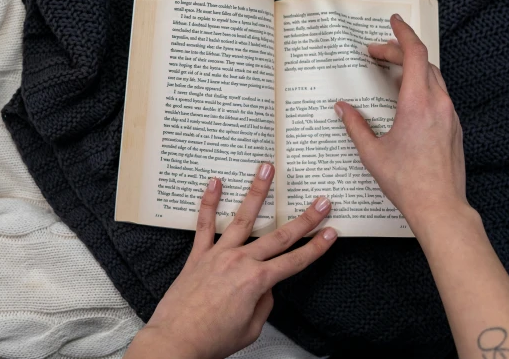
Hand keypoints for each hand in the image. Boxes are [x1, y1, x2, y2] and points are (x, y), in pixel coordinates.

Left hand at [124, 163, 336, 358]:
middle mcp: (240, 262)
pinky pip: (204, 224)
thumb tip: (264, 286)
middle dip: (304, 218)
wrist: (177, 341)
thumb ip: (262, 302)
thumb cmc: (213, 339)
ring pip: (243, 217)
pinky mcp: (198, 255)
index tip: (331, 232)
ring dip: (257, 191)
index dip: (316, 247)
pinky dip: (209, 202)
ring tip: (267, 168)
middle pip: (279, 236)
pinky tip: (215, 183)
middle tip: (321, 201)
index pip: (295, 261)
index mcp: (257, 281)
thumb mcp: (251, 327)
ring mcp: (218, 254)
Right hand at [334, 14, 467, 230]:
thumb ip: (354, 124)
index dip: (402, 34)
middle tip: (377, 53)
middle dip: (399, 51)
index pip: (414, 54)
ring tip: (391, 70)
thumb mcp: (371, 152)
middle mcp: (438, 104)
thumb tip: (342, 108)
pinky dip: (422, 85)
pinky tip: (407, 97)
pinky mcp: (454, 127)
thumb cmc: (407, 182)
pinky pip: (439, 94)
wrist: (439, 206)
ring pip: (434, 77)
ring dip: (413, 67)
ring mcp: (450, 115)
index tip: (394, 22)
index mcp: (417, 104)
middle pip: (423, 62)